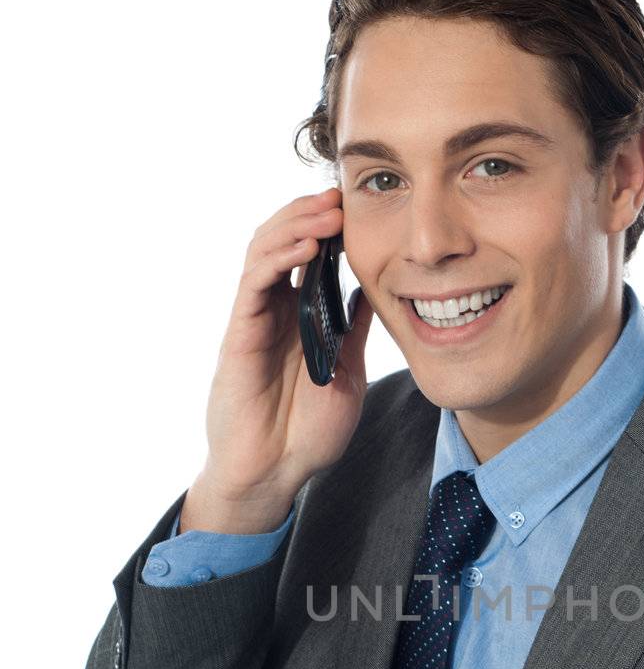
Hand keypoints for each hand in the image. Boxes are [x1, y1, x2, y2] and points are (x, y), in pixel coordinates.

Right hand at [195, 186, 371, 508]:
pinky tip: (307, 243)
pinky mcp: (239, 333)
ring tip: (328, 208)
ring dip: (296, 222)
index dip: (331, 224)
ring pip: (265, 249)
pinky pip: (255, 282)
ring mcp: (255, 318)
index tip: (363, 205)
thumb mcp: (349, 372)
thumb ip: (355, 332)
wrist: (275, 474)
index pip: (311, 253)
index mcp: (301, 315)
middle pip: (285, 238)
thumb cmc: (307, 432)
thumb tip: (378, 294)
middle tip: (345, 194)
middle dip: (313, 211)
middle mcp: (275, 309)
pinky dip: (278, 256)